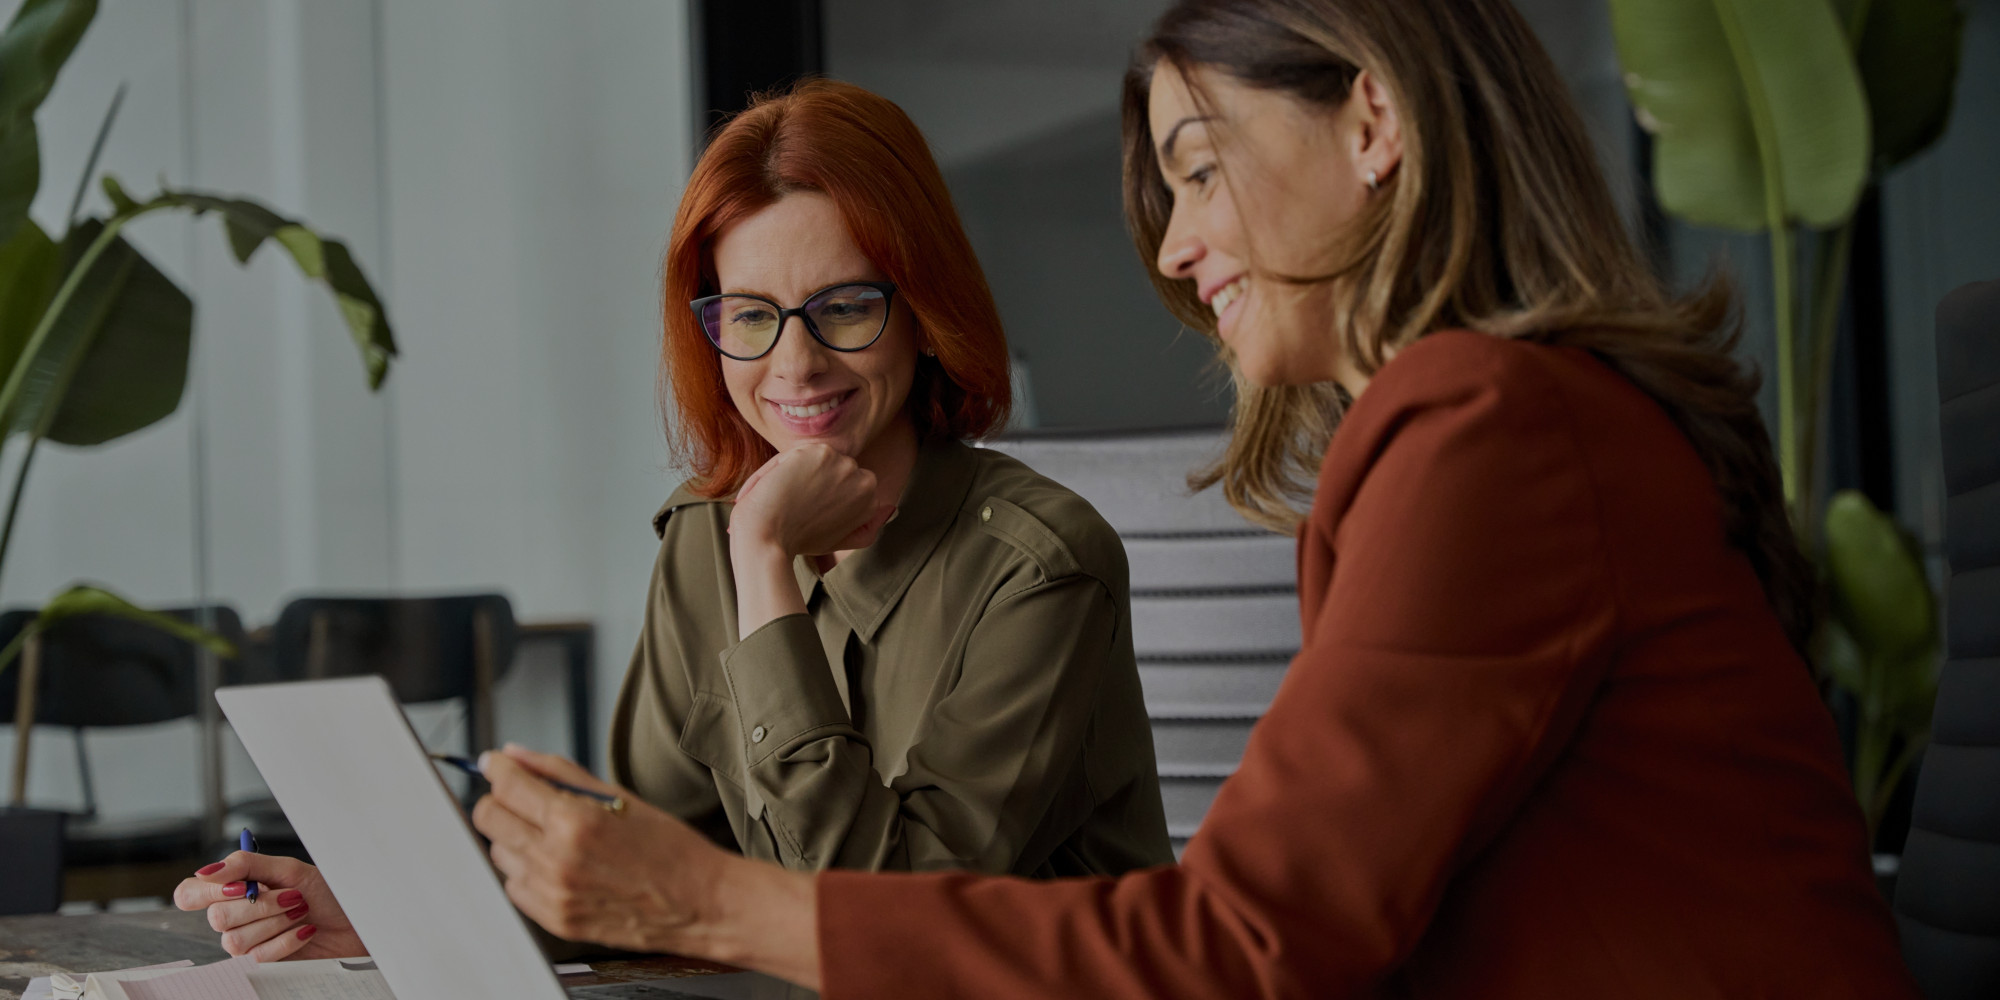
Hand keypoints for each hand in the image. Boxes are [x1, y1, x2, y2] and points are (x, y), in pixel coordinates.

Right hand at [173, 852, 365, 960]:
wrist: (355, 921)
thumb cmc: (325, 893)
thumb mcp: (289, 870)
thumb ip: (246, 865)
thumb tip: (207, 870)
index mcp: (235, 889)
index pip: (190, 893)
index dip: (205, 891)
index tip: (239, 886)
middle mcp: (234, 916)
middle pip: (216, 917)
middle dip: (259, 905)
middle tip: (292, 895)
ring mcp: (246, 941)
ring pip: (234, 939)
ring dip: (275, 921)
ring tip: (300, 911)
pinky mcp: (262, 963)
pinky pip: (258, 956)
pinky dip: (286, 939)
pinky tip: (305, 931)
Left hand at [471, 745, 726, 954]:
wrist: (699, 904)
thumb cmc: (669, 848)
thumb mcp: (619, 796)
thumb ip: (559, 772)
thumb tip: (514, 756)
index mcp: (574, 822)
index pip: (506, 785)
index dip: (496, 768)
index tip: (495, 764)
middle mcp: (555, 860)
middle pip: (489, 818)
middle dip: (500, 800)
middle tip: (523, 797)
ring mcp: (551, 894)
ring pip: (498, 852)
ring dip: (515, 836)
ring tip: (553, 835)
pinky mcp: (553, 920)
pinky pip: (514, 886)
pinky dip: (527, 871)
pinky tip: (559, 864)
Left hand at [730, 443, 895, 558]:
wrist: (768, 538)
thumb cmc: (797, 541)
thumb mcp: (839, 540)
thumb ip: (866, 528)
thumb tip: (889, 509)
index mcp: (871, 499)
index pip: (845, 482)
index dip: (822, 494)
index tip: (807, 512)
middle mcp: (864, 479)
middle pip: (833, 468)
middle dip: (813, 481)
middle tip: (795, 506)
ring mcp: (844, 464)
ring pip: (814, 459)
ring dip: (798, 472)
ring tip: (786, 498)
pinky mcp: (820, 452)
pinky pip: (798, 453)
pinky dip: (782, 466)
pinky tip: (779, 487)